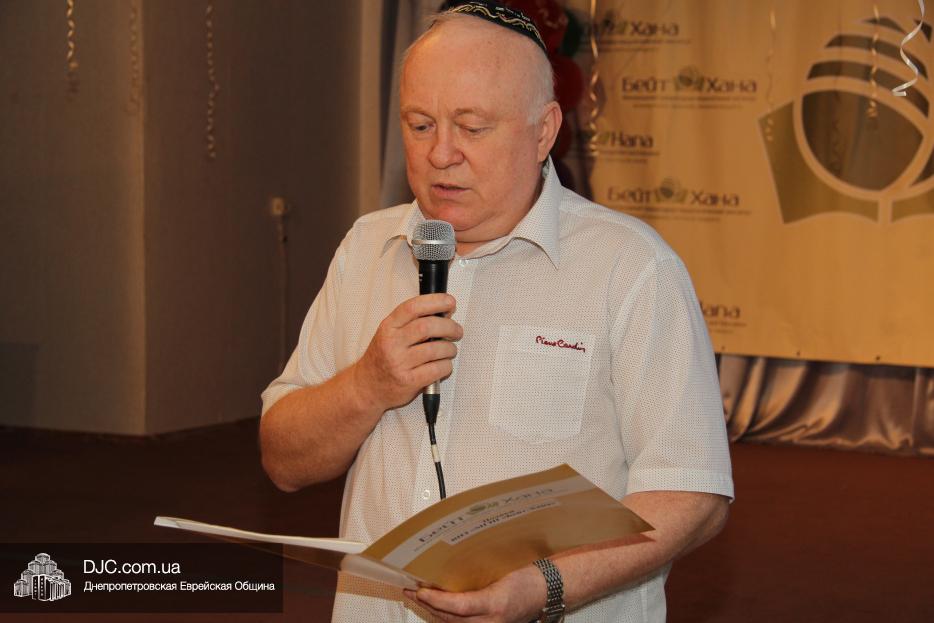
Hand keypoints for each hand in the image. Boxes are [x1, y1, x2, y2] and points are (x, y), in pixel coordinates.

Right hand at [353, 293, 462, 411]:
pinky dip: (446, 366)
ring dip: (450, 348)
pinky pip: (437, 370)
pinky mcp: (408, 382)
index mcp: (388, 327)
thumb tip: (445, 313)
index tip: (450, 302)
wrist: (366, 387)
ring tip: (450, 350)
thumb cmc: (382, 358)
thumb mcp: (390, 334)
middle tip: (456, 330)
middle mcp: (391, 343)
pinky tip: (444, 365)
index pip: (413, 308)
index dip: (435, 302)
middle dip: (449, 326)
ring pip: (435, 349)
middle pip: (427, 327)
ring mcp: (399, 364)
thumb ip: (413, 322)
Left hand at [403, 565, 544, 622]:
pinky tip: (439, 606)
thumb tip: (450, 568)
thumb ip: (478, 577)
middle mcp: (492, 621)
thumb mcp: (503, 573)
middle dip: (428, 605)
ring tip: (420, 597)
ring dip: (435, 611)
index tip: (420, 591)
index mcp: (496, 604)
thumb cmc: (530, 579)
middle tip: (410, 589)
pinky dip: (448, 615)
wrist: (548, 591)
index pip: (459, 607)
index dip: (437, 600)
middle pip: (451, 618)